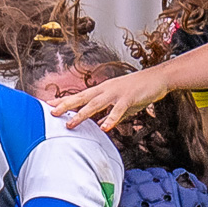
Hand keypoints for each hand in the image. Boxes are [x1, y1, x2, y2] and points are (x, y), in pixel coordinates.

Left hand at [48, 66, 169, 131]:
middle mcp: (106, 89)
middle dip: (66, 105)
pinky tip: (104, 128)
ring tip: (71, 124)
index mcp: (103, 90)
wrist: (158, 78)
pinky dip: (111, 119)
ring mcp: (116, 93)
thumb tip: (101, 126)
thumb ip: (111, 115)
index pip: (80, 96)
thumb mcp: (122, 104)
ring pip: (96, 104)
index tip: (49, 105)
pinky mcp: (129, 98)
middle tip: (51, 113)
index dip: (65, 100)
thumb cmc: (139, 90)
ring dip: (82, 114)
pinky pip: (118, 110)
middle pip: (82, 98)